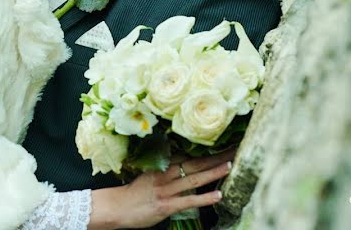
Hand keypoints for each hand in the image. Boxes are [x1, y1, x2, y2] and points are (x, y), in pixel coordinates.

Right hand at [89, 149, 234, 228]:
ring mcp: (166, 190)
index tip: (224, 143)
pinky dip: (204, 198)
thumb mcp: (149, 174)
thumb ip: (165, 169)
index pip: (188, 154)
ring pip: (194, 179)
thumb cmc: (134, 193)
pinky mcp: (166, 206)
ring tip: (229, 166)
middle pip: (195, 163)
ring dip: (212, 172)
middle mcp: (165, 174)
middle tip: (235, 149)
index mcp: (162, 165)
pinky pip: (188, 201)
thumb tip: (183, 163)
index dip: (207, 149)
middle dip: (216, 156)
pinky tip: (218, 196)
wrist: (116, 207)